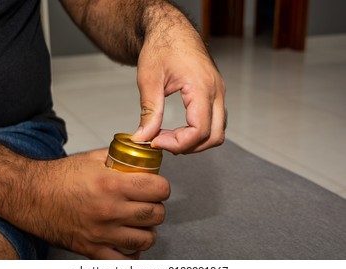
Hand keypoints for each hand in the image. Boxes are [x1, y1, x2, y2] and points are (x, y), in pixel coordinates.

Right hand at [33, 149, 169, 258]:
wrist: (31, 196)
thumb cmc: (59, 177)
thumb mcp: (92, 158)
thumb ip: (120, 157)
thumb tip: (140, 154)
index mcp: (111, 184)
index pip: (158, 190)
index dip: (162, 187)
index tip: (157, 187)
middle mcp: (109, 210)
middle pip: (156, 215)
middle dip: (157, 207)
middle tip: (148, 203)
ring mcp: (102, 233)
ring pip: (146, 239)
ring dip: (147, 230)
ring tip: (139, 222)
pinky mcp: (92, 250)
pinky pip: (124, 261)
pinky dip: (132, 253)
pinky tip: (128, 241)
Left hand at [131, 12, 226, 153]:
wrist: (170, 29)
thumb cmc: (161, 46)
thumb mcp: (149, 79)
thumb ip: (149, 111)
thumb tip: (143, 138)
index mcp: (202, 87)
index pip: (200, 131)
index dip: (178, 143)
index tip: (155, 141)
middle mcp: (216, 92)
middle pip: (214, 136)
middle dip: (188, 146)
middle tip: (162, 141)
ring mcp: (218, 93)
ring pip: (217, 131)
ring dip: (195, 141)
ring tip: (168, 136)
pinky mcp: (214, 94)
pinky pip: (214, 121)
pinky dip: (198, 132)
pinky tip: (179, 129)